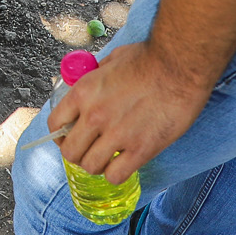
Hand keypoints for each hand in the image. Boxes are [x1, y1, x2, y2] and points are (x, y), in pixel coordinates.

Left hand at [47, 41, 205, 182]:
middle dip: (78, 153)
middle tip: (90, 149)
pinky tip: (125, 162)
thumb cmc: (150, 58)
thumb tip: (90, 87)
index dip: (61, 134)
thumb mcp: (112, 60)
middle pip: (70, 152)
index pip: (55, 124)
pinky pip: (115, 176)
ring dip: (98, 164)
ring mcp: (117, 135)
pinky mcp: (141, 149)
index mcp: (84, 92)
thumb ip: (96, 76)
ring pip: (90, 167)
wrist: (180, 65)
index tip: (70, 136)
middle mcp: (94, 116)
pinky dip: (117, 173)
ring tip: (109, 157)